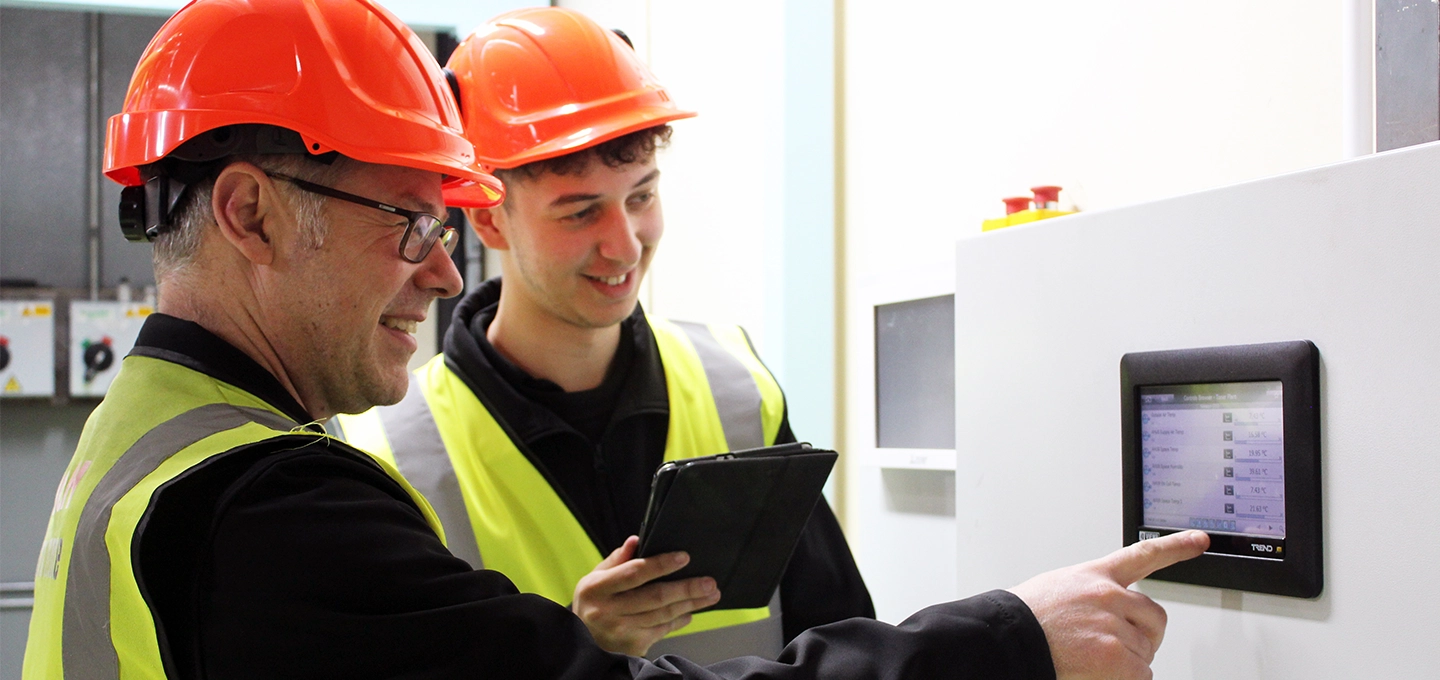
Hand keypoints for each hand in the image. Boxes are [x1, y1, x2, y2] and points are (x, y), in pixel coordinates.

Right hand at [572, 535, 721, 655]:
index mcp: (597, 589)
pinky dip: (679, 620)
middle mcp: (608, 612)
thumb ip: (617, 560)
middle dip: (687, 588)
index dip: (661, 564)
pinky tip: (690, 612)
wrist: (583, 639)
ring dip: (690, 604)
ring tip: (709, 595)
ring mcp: (622, 631)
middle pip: (655, 597)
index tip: (684, 557)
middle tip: (709, 582)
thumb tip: (637, 540)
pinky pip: (663, 630)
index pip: (634, 573)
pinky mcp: (633, 646)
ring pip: (664, 615)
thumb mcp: (595, 578)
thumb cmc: (593, 603)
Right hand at [1008, 530, 1208, 679]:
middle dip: (1144, 636)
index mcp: (1095, 575)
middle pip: (1154, 617)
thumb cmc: (1025, 618)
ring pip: (1145, 650)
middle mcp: (1109, 595)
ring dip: (1126, 661)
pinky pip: (1141, 674)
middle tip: (1118, 649)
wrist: (1007, 638)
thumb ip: (1090, 596)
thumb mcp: (1058, 590)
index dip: (1175, 546)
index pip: (1143, 554)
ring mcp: (1112, 624)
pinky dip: (1125, 679)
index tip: (1199, 540)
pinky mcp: (1114, 655)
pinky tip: (1101, 673)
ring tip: (1090, 658)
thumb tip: (1111, 616)